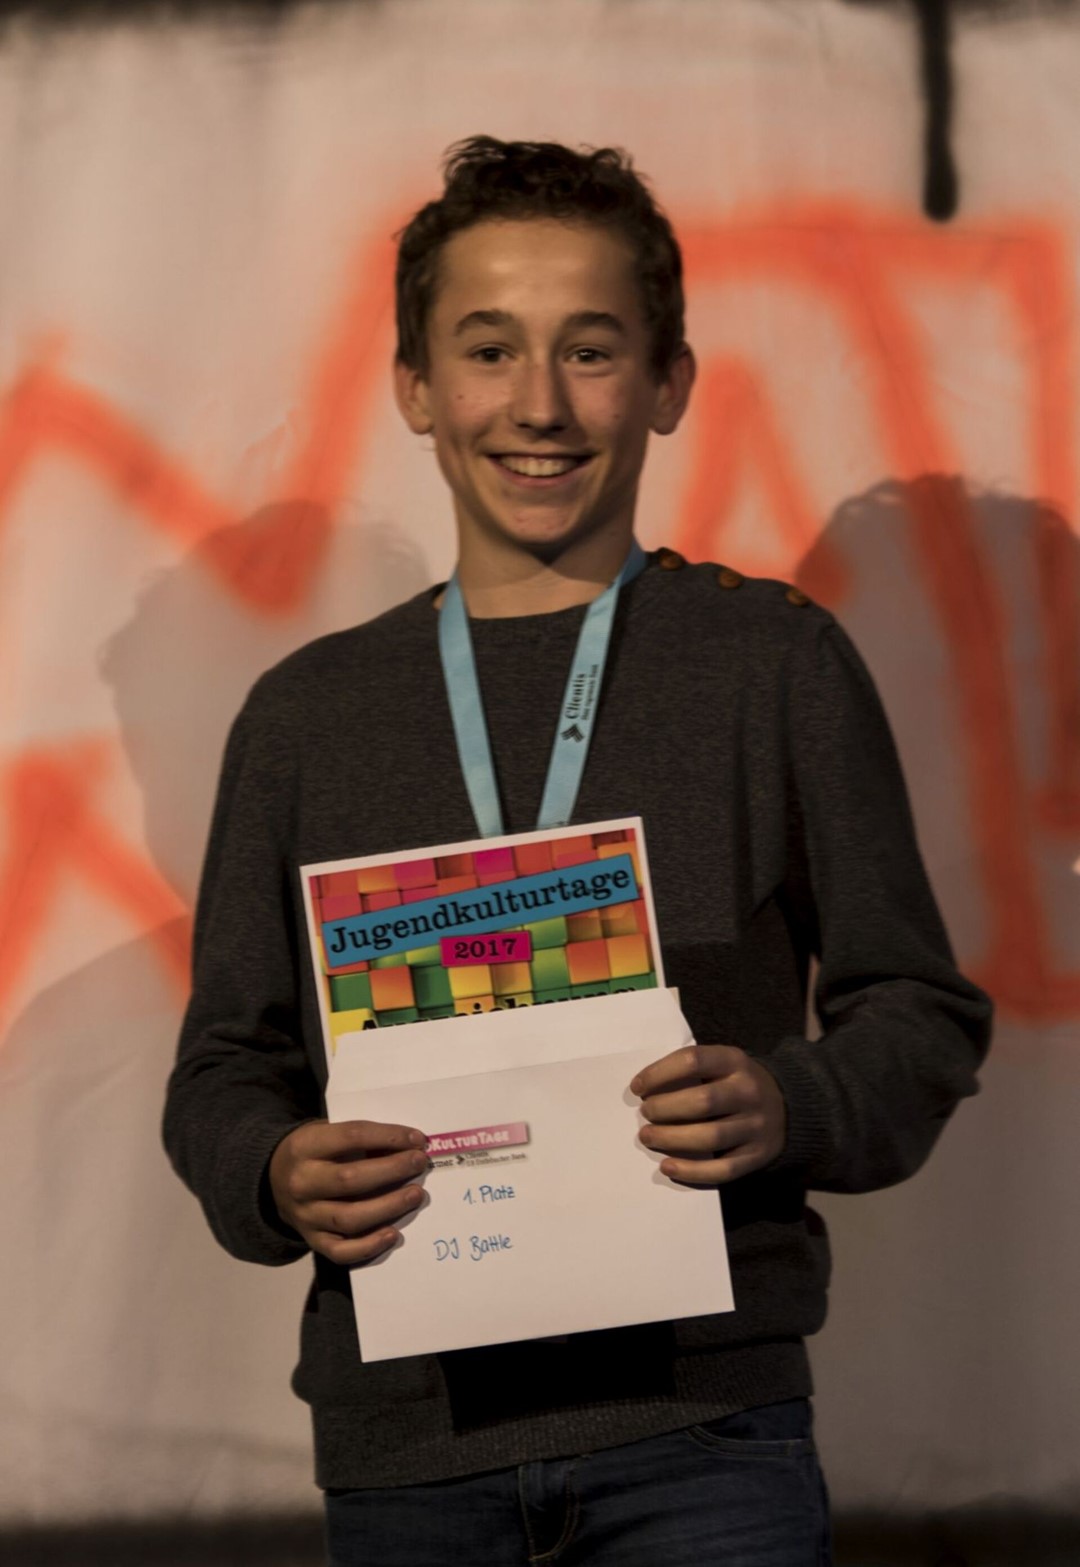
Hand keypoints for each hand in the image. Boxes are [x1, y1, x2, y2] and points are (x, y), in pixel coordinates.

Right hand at [268, 1119, 428, 1265]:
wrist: (272, 1179)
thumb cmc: (312, 1151)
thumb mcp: (326, 1133)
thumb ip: (359, 1139)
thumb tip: (407, 1146)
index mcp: (305, 1146)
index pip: (352, 1136)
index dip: (388, 1136)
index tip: (417, 1138)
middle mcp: (302, 1182)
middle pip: (351, 1179)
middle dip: (392, 1170)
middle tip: (419, 1163)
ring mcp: (305, 1215)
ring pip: (349, 1218)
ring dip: (388, 1207)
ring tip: (415, 1195)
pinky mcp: (311, 1240)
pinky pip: (341, 1251)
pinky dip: (369, 1246)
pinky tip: (393, 1234)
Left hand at [630, 1045, 785, 1184]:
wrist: (789, 1106)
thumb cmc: (737, 1083)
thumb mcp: (723, 1063)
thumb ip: (692, 1070)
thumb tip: (644, 1088)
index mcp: (735, 1061)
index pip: (693, 1061)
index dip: (659, 1073)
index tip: (637, 1087)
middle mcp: (748, 1092)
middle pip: (702, 1101)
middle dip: (665, 1108)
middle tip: (645, 1113)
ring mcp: (756, 1126)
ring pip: (711, 1137)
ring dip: (672, 1139)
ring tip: (647, 1136)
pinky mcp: (757, 1156)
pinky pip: (723, 1169)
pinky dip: (692, 1171)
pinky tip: (668, 1166)